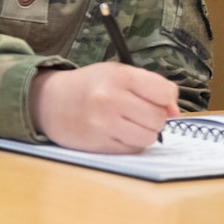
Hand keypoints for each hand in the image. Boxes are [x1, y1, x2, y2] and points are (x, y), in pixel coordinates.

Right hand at [29, 62, 177, 152]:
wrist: (49, 101)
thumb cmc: (89, 86)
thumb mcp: (116, 74)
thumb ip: (149, 86)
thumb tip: (174, 112)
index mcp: (118, 76)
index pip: (165, 92)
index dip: (165, 99)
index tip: (155, 100)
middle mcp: (110, 99)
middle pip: (159, 118)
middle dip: (152, 117)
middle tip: (135, 111)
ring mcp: (104, 124)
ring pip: (149, 137)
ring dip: (143, 132)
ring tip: (125, 123)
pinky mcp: (99, 144)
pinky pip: (133, 149)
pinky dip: (130, 143)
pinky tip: (115, 132)